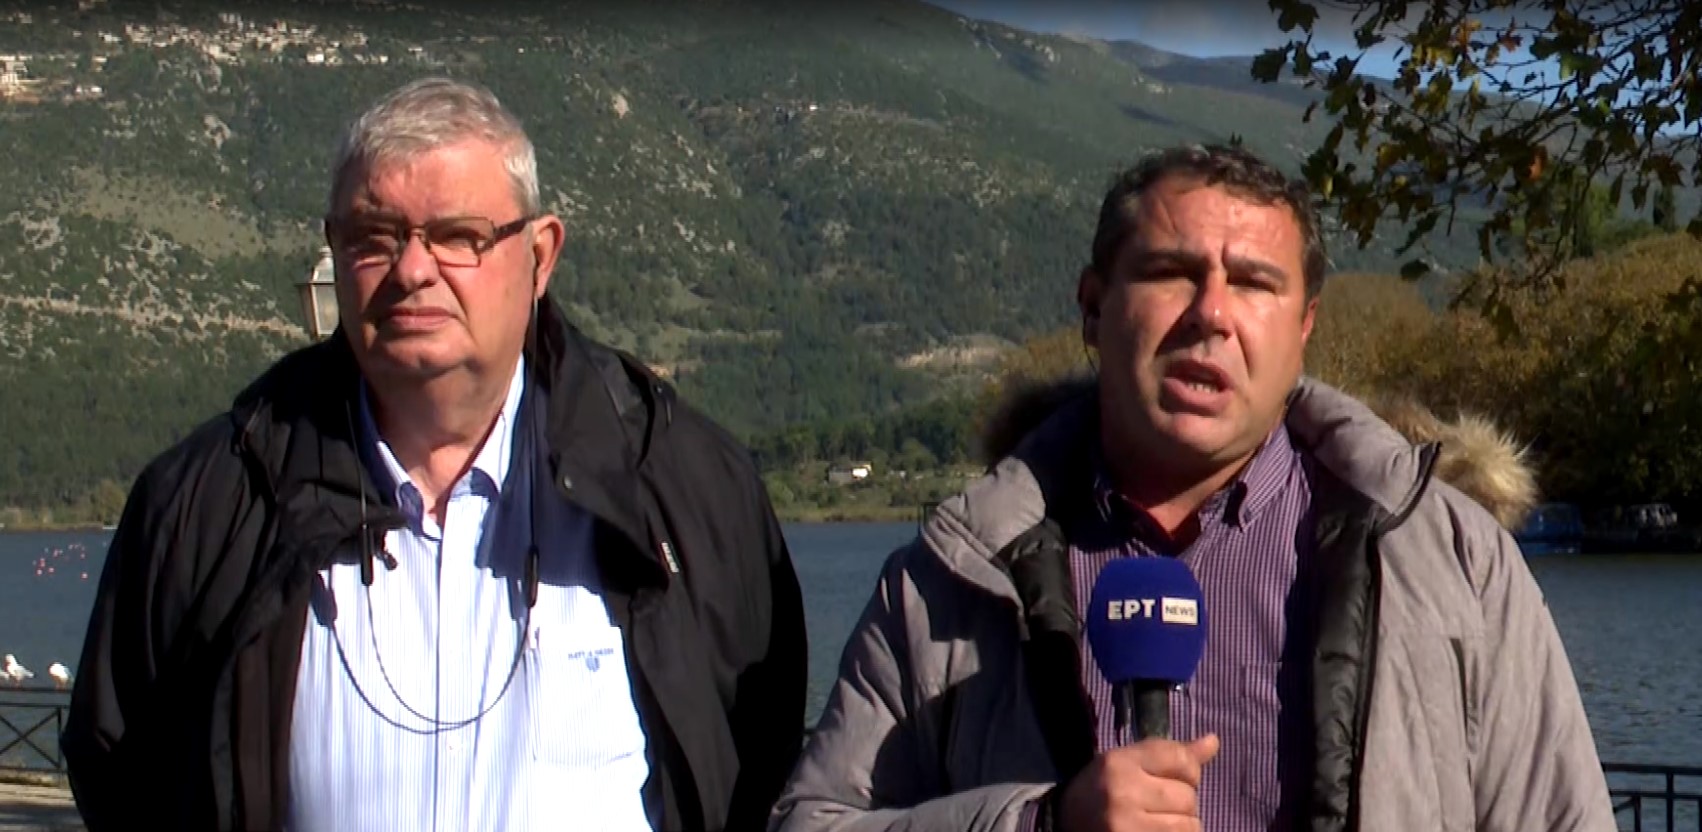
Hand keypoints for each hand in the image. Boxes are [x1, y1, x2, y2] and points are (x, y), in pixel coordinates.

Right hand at [1054, 734, 1220, 831]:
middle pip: (1187, 796)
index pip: (1181, 758)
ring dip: (1180, 826)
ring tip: (1156, 822)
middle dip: (1181, 803)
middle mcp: (1122, 792)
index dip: (1188, 771)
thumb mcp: (1128, 763)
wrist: (1065, 823)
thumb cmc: (1103, 791)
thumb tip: (1214, 741)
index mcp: (1119, 762)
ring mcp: (1127, 825)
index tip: (1173, 778)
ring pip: (1188, 825)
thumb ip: (1171, 754)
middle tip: (1158, 806)